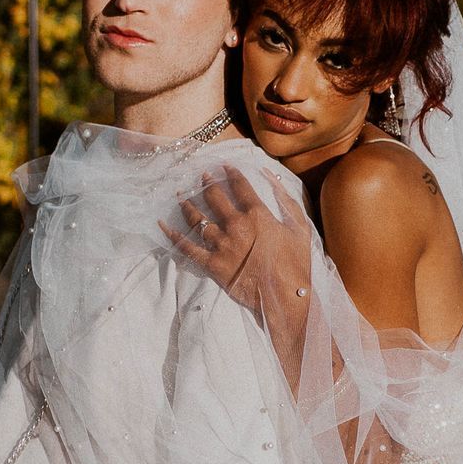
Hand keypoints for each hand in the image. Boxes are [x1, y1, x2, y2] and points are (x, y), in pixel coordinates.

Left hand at [164, 169, 309, 315]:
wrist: (285, 297)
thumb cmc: (296, 264)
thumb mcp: (300, 227)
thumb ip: (286, 200)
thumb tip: (270, 177)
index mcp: (256, 214)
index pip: (239, 186)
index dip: (230, 173)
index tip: (224, 167)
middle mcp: (235, 225)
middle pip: (214, 197)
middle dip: (206, 183)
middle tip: (201, 176)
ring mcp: (221, 245)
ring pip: (197, 219)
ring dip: (187, 204)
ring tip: (181, 195)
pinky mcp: (212, 264)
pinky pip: (187, 248)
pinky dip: (173, 236)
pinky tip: (162, 225)